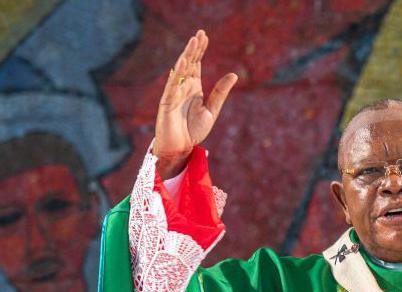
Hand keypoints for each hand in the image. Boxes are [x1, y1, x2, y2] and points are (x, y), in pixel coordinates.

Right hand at [154, 30, 237, 177]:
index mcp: (194, 88)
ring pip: (181, 71)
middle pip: (189, 63)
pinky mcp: (167, 103)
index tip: (204, 36)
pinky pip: (172, 87)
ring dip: (186, 56)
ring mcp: (174, 94)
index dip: (200, 50)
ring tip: (193, 42)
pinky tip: (182, 63)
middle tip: (200, 33)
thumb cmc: (193, 130)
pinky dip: (177, 75)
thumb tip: (234, 75)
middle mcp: (183, 87)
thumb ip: (220, 93)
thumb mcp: (212, 110)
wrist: (181, 148)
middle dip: (194, 48)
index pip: (197, 64)